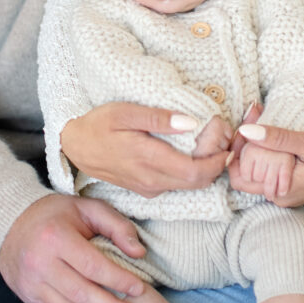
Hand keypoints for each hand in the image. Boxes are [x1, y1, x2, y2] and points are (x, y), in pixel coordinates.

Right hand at [0, 193, 146, 302]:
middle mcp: (40, 262)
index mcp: (55, 237)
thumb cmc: (57, 214)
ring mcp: (32, 283)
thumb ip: (116, 226)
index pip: (92, 265)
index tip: (139, 288)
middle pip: (81, 292)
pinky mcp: (29, 297)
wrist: (12, 224)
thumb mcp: (88, 208)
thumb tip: (138, 253)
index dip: (118, 279)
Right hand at [61, 102, 228, 197]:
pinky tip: (193, 154)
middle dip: (217, 165)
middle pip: (197, 182)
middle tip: (226, 142)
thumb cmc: (99, 124)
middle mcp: (151, 180)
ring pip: (189, 185)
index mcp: (148, 159)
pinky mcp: (146, 189)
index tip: (229, 144)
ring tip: (213, 145)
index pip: (195, 171)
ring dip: (206, 170)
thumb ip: (159, 118)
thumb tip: (191, 123)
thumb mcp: (126, 112)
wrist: (74, 146)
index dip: (218, 161)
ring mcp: (148, 187)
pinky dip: (192, 173)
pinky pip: (177, 185)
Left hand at [228, 124, 303, 205]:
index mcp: (281, 190)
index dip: (235, 150)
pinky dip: (266, 151)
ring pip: (256, 170)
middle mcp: (279, 196)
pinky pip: (268, 170)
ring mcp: (284, 193)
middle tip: (253, 114)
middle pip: (245, 172)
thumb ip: (278, 138)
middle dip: (243, 143)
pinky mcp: (289, 185)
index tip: (243, 125)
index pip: (239, 176)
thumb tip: (245, 131)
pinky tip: (270, 131)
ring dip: (254, 145)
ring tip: (260, 116)